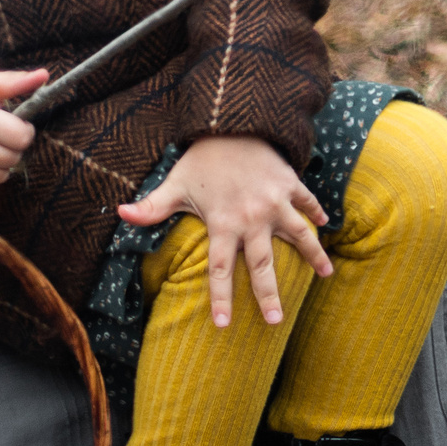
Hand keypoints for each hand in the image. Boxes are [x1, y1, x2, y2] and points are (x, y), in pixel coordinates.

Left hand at [116, 135, 331, 326]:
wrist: (231, 121)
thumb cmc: (201, 157)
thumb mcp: (174, 183)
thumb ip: (151, 206)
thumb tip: (119, 214)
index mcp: (223, 223)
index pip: (220, 270)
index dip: (220, 299)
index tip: (223, 325)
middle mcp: (252, 218)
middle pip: (262, 265)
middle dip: (269, 295)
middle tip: (275, 322)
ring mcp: (275, 202)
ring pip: (299, 236)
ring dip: (314, 256)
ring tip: (327, 275)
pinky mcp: (289, 184)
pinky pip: (307, 202)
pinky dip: (316, 213)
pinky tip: (325, 226)